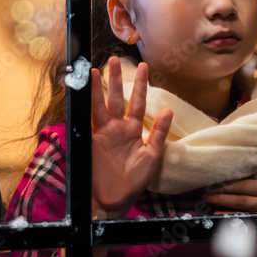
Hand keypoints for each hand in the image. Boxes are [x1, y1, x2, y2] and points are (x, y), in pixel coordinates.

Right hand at [91, 57, 172, 218]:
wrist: (118, 198)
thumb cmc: (136, 180)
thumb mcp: (153, 155)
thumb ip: (158, 132)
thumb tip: (168, 110)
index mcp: (134, 130)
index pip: (137, 102)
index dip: (140, 85)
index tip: (143, 67)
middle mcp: (118, 128)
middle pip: (117, 98)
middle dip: (116, 79)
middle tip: (115, 58)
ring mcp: (105, 133)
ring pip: (102, 104)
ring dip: (100, 87)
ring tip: (99, 68)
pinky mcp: (94, 139)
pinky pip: (92, 118)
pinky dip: (90, 104)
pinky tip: (88, 90)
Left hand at [203, 176, 256, 213]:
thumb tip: (233, 184)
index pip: (245, 183)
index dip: (228, 183)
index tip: (214, 181)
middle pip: (242, 194)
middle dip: (222, 193)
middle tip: (206, 191)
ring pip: (242, 206)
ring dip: (224, 204)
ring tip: (209, 201)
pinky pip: (245, 219)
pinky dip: (231, 217)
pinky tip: (219, 216)